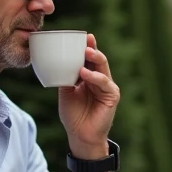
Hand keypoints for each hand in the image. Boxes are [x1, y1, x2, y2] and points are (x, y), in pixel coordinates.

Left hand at [59, 34, 119, 156]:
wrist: (80, 135)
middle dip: (92, 48)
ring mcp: (107, 87)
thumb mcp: (66, 92)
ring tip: (85, 52)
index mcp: (89, 77)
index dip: (87, 47)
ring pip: (103, 68)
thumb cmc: (73, 115)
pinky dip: (95, 77)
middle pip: (98, 60)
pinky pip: (105, 83)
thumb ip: (66, 77)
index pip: (89, 59)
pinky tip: (85, 73)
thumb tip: (59, 61)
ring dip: (95, 59)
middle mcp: (100, 80)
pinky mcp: (112, 97)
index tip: (81, 36)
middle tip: (86, 39)